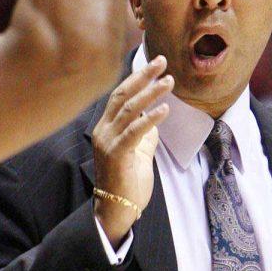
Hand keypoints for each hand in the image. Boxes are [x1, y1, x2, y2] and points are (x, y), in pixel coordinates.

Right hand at [92, 58, 172, 246]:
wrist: (118, 209)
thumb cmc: (128, 182)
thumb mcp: (139, 150)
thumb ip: (144, 132)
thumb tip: (155, 114)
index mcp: (106, 127)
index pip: (120, 94)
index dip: (137, 77)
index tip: (156, 63)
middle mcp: (103, 130)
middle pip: (122, 94)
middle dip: (143, 76)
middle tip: (162, 61)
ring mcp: (107, 141)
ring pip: (129, 109)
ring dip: (150, 93)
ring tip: (168, 82)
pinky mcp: (116, 154)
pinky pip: (134, 131)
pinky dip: (150, 118)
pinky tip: (165, 109)